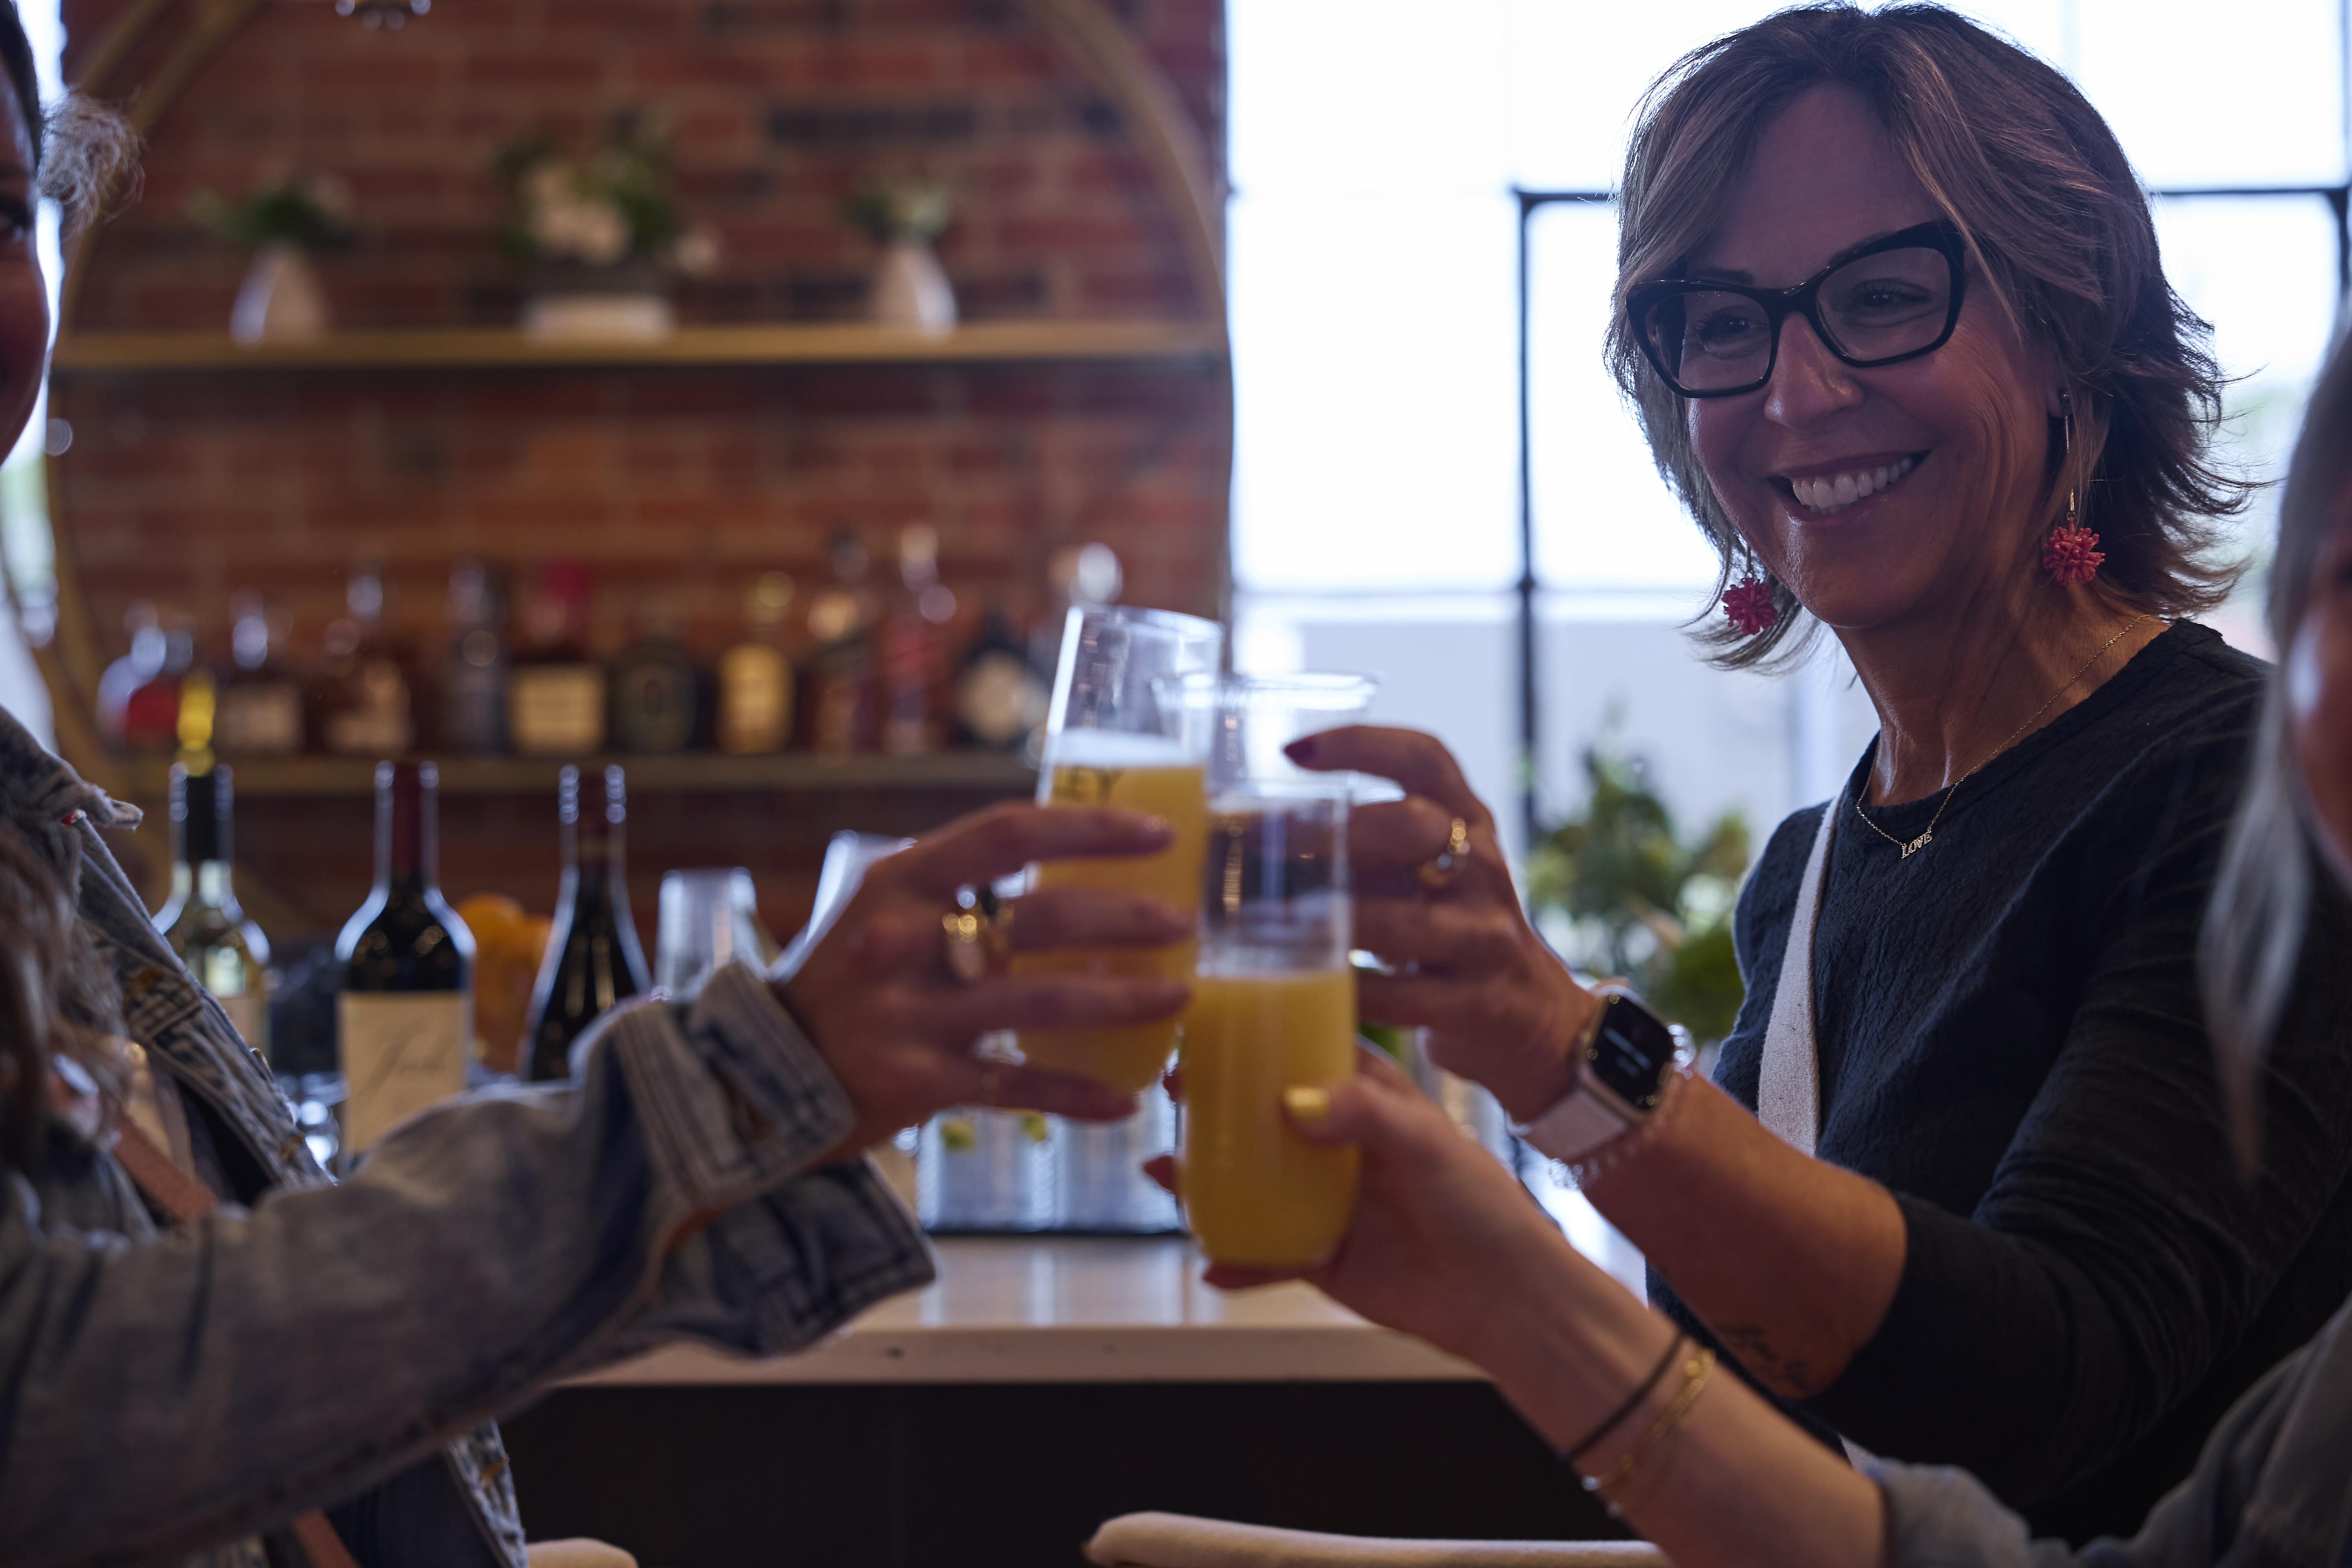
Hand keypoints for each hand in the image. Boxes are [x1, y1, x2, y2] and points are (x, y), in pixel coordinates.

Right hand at [781, 801, 1190, 1153]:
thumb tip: (1063, 862)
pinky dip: (1077, 1095)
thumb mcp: (880, 911)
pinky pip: (1019, 1087)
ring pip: (1045, 1002)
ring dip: (1122, 1000)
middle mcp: (905, 941)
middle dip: (1125, 918)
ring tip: (1177, 996)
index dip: (1090, 829)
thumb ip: (953, 886)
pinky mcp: (920, 1082)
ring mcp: (913, 1015)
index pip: (1008, 833)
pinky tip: (1126, 1100)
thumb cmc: (840, 982)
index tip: (1157, 834)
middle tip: (1179, 923)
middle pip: (1042, 918)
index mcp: (898, 881)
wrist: (755, 1075)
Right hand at [1148, 1048, 1572, 1368]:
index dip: (1265, 1042)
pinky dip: (1237, 1262)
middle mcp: (1347, 1152)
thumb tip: (1292, 1101)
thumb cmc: (1486, 1210)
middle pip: (1268, 1121)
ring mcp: (1332, 1207)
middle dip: (1218, 1109)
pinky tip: (1210, 1262)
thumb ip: (1364, 1114)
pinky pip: (1267, 1257)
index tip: (1217, 1031)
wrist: (1508, 1301)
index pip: (1314, 1058)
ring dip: (1207, 1182)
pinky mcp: (1326, 1261)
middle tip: (1175, 1095)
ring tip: (1163, 1171)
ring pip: (1254, 1187)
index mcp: (1375, 1108)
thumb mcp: (1428, 1143)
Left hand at [1286, 726, 1598, 1119]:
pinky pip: (1396, 996)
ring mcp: (1484, 938)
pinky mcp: (1476, 1004)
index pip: (1425, 759)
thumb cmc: (1450, 928)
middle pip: (1410, 827)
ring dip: (1320, 919)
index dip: (1360, 743)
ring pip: (1397, 921)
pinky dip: (1340, 990)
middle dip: (1326, 830)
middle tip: (1253, 841)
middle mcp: (1483, 870)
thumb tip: (1254, 832)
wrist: (1532, 1015)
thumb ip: (1363, 847)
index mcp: (1469, 823)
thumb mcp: (1423, 873)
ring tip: (1256, 917)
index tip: (1289, 749)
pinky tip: (1293, 983)